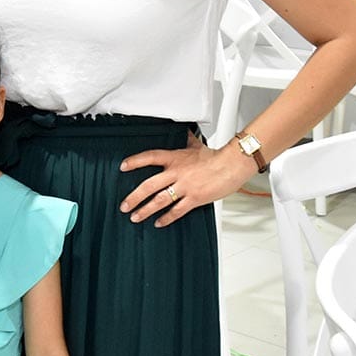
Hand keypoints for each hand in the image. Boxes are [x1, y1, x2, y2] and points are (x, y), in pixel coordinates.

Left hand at [119, 132, 254, 227]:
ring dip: (145, 210)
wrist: (232, 165)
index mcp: (175, 158)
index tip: (123, 167)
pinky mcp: (194, 198)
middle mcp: (177, 172)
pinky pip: (176, 211)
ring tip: (135, 216)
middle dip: (134, 197)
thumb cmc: (216, 157)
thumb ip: (187, 140)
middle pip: (149, 185)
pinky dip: (166, 218)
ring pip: (159, 200)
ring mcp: (185, 187)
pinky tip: (158, 222)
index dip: (135, 161)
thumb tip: (184, 132)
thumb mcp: (197, 145)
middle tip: (124, 205)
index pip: (150, 157)